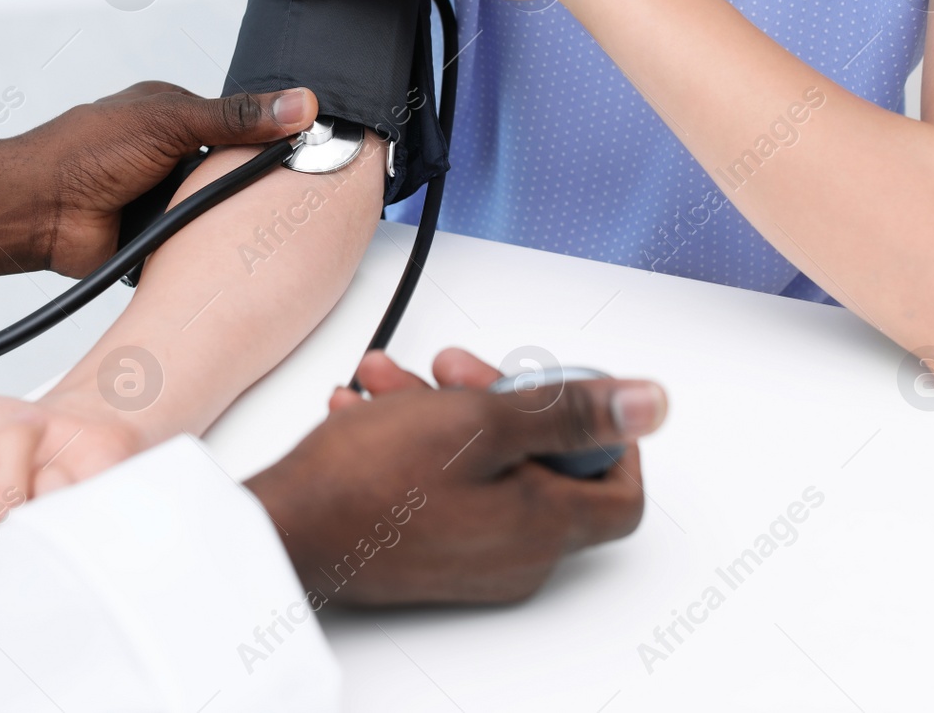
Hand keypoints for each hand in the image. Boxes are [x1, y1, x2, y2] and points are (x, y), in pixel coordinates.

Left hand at [0, 81, 316, 284]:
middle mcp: (171, 153)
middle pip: (234, 167)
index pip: (240, 120)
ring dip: (230, 215)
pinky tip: (232, 249)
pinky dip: (209, 245)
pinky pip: (199, 242)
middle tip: (300, 190)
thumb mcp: (170, 121)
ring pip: (219, 207)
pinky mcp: (160, 237)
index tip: (311, 144)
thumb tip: (299, 104)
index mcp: (173, 113)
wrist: (38, 212)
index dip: (272, 133)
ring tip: (268, 222)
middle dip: (255, 180)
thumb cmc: (84, 152)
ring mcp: (165, 196)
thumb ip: (236, 117)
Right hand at [244, 348, 666, 605]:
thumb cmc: (367, 483)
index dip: (605, 434)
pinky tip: (373, 413)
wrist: (284, 531)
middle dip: (502, 400)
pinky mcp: (431, 555)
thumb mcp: (479, 420)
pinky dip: (420, 442)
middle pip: (544, 466)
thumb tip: (649, 405)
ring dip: (447, 410)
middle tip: (462, 373)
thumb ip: (568, 409)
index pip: (620, 488)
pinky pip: (448, 488)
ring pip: (486, 467)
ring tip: (395, 380)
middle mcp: (516, 554)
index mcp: (542, 524)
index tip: (565, 395)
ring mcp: (472, 558)